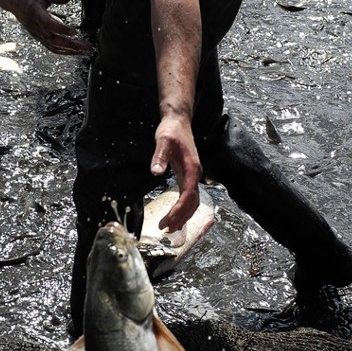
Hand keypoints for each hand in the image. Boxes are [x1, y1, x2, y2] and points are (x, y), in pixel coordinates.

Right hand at [12, 0, 92, 55]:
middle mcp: (34, 26)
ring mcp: (35, 33)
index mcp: (34, 12)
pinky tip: (73, 51)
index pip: (48, 24)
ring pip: (52, 46)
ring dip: (69, 51)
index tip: (74, 31)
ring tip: (83, 50)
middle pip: (53, 40)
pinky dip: (63, 51)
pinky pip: (50, 47)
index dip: (61, 29)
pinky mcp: (37, 36)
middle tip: (86, 46)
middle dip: (71, 45)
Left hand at [150, 113, 201, 231]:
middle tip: (165, 230)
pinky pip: (189, 196)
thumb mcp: (163, 140)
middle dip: (180, 217)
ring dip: (183, 215)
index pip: (188, 195)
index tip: (167, 221)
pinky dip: (183, 208)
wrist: (178, 121)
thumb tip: (156, 171)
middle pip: (192, 202)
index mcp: (192, 168)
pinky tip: (174, 215)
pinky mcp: (188, 175)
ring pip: (192, 201)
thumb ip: (159, 156)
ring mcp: (193, 175)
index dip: (179, 210)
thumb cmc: (171, 130)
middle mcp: (195, 174)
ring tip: (169, 227)